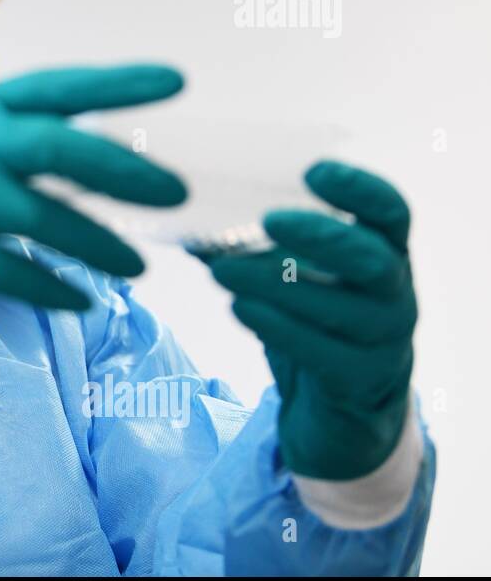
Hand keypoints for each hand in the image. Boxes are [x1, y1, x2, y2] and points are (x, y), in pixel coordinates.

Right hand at [0, 65, 187, 309]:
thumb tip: (56, 151)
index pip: (59, 89)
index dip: (119, 84)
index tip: (175, 81)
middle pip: (67, 151)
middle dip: (129, 172)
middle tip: (177, 193)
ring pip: (52, 221)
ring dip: (102, 246)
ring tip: (138, 268)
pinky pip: (17, 273)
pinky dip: (54, 290)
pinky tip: (82, 302)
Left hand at [208, 160, 415, 479]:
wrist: (340, 410)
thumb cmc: (315, 321)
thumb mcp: (295, 277)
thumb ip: (249, 245)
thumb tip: (185, 216)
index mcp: (385, 252)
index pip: (390, 211)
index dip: (359, 188)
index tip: (314, 170)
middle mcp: (395, 292)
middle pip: (373, 259)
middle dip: (321, 237)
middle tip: (269, 220)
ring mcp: (383, 340)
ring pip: (340, 309)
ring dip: (277, 284)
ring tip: (221, 269)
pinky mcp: (357, 380)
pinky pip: (321, 352)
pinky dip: (277, 326)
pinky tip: (239, 308)